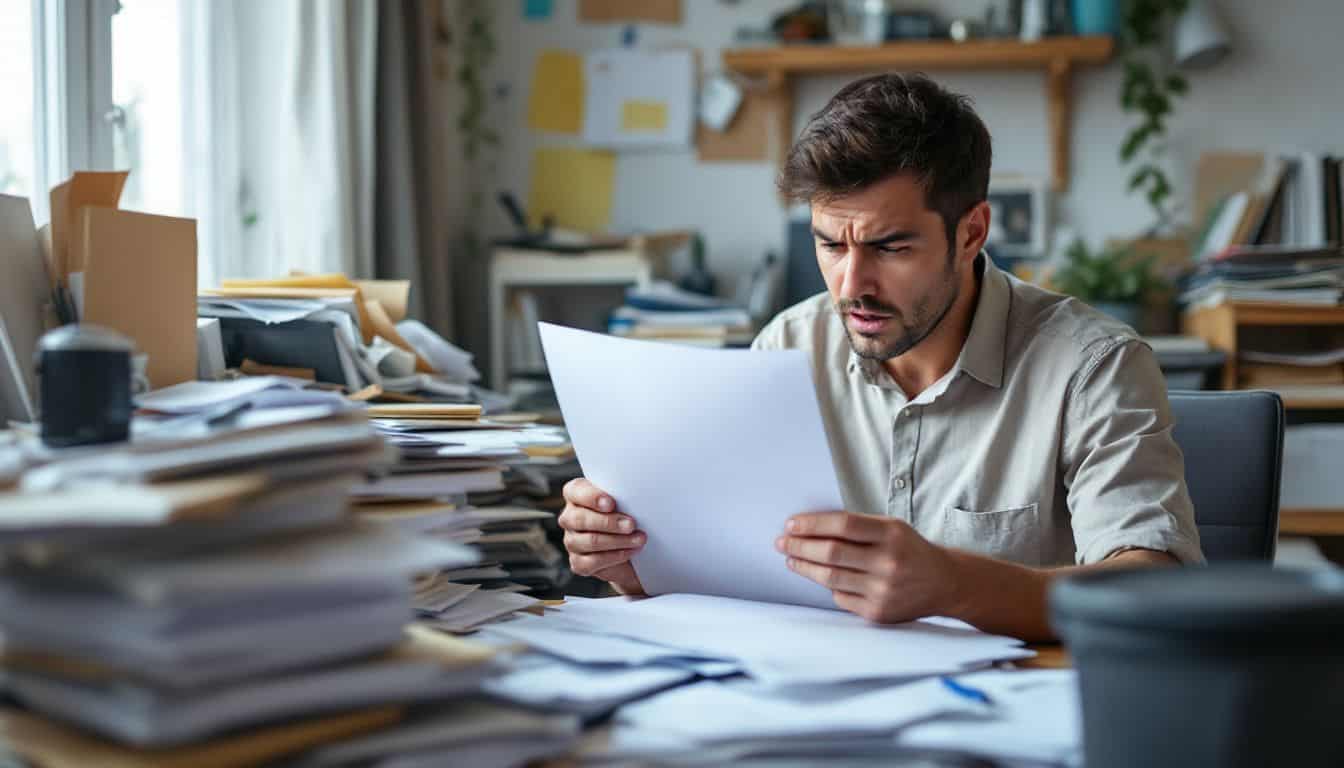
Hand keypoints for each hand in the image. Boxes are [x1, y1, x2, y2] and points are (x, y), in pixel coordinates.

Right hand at [558, 478, 645, 594]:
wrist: (632, 543)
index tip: (611, 504)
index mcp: (576, 494)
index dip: (592, 497)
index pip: (575, 490)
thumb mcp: (625, 500)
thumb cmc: (627, 513)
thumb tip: (633, 497)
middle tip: (631, 524)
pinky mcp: (578, 562)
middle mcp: (569, 517)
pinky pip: (592, 561)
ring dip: (618, 540)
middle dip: (608, 522)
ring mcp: (571, 541)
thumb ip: (622, 494)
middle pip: (580, 519)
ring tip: (639, 539)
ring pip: (590, 541)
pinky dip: (615, 556)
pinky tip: (631, 551)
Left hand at [775, 511, 958, 623]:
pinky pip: (840, 598)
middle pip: (831, 553)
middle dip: (800, 547)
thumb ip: (857, 527)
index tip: (790, 524)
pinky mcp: (879, 612)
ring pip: (830, 578)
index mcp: (892, 534)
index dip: (812, 524)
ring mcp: (884, 590)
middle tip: (781, 543)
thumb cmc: (909, 550)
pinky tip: (821, 578)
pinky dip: (828, 587)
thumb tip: (809, 529)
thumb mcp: (891, 528)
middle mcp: (889, 562)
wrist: (944, 584)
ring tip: (791, 560)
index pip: (843, 525)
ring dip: (804, 567)